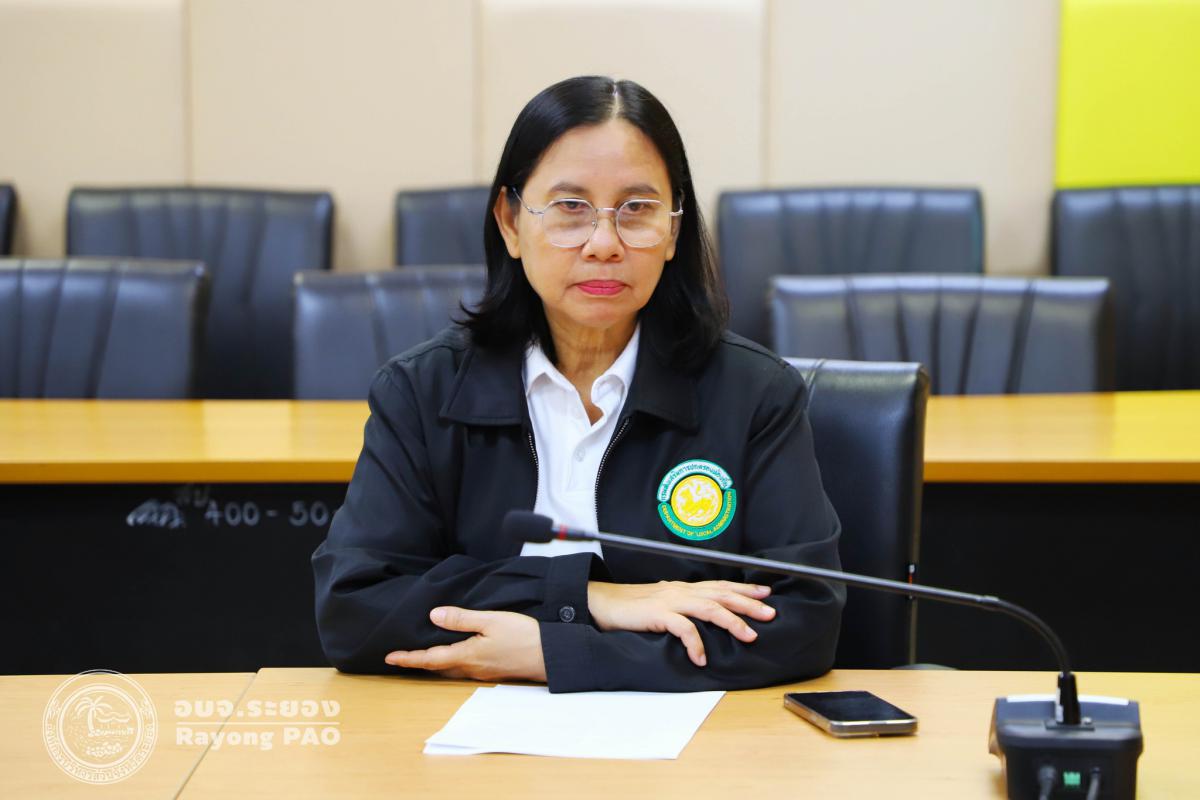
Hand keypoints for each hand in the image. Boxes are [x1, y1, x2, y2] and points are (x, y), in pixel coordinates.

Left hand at [384, 607, 546, 682]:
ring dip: (433, 663)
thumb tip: (433, 616)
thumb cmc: (524, 636)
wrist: (550, 657)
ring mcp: (482, 672)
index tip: (389, 658)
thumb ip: (462, 619)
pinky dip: (450, 662)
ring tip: (420, 654)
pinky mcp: (493, 671)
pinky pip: (463, 668)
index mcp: (467, 656)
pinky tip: (453, 653)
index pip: (429, 658)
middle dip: (417, 662)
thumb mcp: (492, 621)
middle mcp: (471, 668)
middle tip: (400, 657)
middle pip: (437, 667)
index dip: (408, 658)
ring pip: (450, 669)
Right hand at [587, 580, 775, 666]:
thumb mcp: (662, 602)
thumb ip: (682, 606)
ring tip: (749, 636)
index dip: (744, 587)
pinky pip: (683, 628)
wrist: (602, 603)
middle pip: (721, 594)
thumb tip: (703, 617)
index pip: (720, 585)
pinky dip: (696, 643)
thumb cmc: (632, 606)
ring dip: (732, 621)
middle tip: (770, 614)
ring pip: (709, 607)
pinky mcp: (657, 615)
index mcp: (683, 588)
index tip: (766, 593)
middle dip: (748, 603)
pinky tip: (702, 658)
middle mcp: (681, 591)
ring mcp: (670, 601)